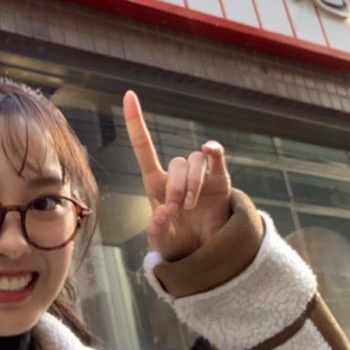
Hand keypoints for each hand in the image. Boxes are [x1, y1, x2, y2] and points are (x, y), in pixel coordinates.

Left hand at [123, 90, 230, 260]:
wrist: (205, 255)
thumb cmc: (177, 243)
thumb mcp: (161, 242)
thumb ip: (156, 230)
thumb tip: (162, 213)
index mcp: (156, 184)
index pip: (144, 147)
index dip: (135, 121)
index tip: (128, 94)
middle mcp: (178, 175)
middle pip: (176, 163)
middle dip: (175, 187)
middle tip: (177, 209)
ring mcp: (200, 176)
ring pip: (195, 161)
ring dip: (193, 183)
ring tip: (192, 206)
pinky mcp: (220, 180)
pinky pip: (217, 157)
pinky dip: (214, 151)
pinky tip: (211, 150)